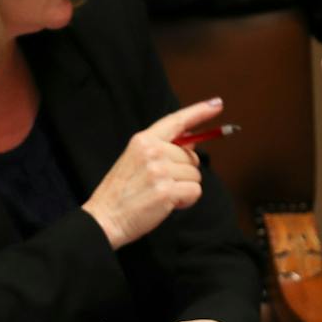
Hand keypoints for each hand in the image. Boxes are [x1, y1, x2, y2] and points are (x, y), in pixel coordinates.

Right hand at [82, 99, 215, 248]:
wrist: (104, 217)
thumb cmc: (121, 192)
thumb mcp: (135, 160)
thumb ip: (162, 148)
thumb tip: (191, 142)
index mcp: (143, 140)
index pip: (176, 121)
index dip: (199, 111)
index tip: (216, 104)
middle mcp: (152, 151)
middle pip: (191, 156)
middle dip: (183, 172)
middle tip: (161, 184)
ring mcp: (160, 170)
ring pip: (195, 175)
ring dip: (184, 188)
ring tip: (161, 194)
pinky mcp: (166, 191)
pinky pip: (195, 191)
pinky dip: (186, 201)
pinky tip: (167, 204)